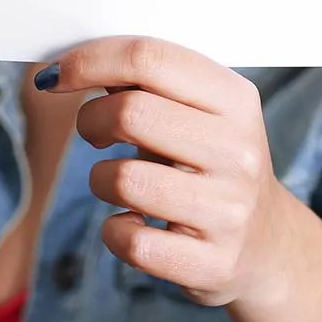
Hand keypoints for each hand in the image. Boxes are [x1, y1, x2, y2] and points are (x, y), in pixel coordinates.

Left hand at [34, 35, 296, 307]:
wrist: (265, 243)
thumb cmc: (210, 165)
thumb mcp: (198, 115)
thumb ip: (145, 85)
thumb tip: (72, 64)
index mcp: (235, 100)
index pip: (150, 59)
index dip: (89, 61)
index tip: (55, 74)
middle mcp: (238, 152)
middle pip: (130, 113)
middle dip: (91, 120)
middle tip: (95, 133)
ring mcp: (229, 210)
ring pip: (123, 180)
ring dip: (100, 180)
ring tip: (119, 183)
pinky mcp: (212, 262)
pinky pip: (130, 241)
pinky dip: (114, 232)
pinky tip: (132, 225)